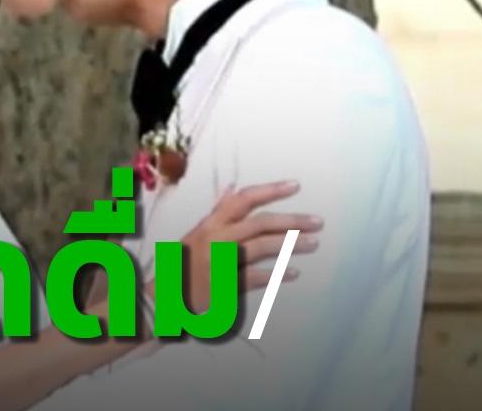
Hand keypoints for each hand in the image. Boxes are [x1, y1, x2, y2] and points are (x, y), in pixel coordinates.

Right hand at [179, 180, 321, 310]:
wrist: (164, 296)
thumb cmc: (183, 263)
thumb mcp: (197, 232)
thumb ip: (218, 211)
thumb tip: (231, 188)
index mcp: (210, 223)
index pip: (243, 199)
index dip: (270, 190)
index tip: (294, 186)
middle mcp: (215, 238)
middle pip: (259, 224)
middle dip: (291, 221)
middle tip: (316, 222)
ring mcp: (219, 261)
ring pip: (259, 248)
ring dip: (289, 245)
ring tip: (312, 243)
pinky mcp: (222, 285)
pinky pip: (253, 277)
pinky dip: (274, 275)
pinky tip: (293, 273)